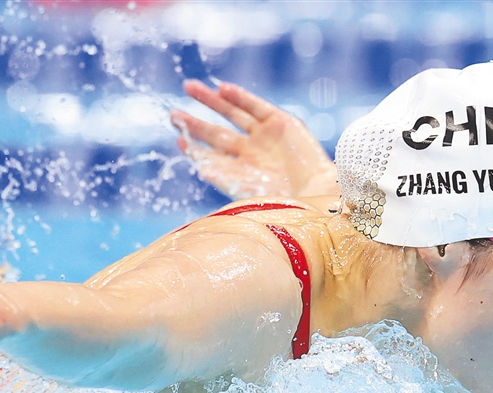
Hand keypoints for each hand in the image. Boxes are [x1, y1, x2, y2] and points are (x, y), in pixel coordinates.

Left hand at [171, 80, 338, 198]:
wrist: (319, 196)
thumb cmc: (286, 204)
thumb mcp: (252, 193)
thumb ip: (227, 179)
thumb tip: (199, 168)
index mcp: (242, 173)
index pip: (211, 157)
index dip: (194, 148)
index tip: (180, 141)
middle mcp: (251, 153)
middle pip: (216, 134)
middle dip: (195, 123)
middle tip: (173, 115)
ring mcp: (265, 137)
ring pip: (233, 114)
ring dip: (211, 101)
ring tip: (190, 88)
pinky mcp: (282, 123)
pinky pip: (256, 106)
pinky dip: (240, 97)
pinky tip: (222, 89)